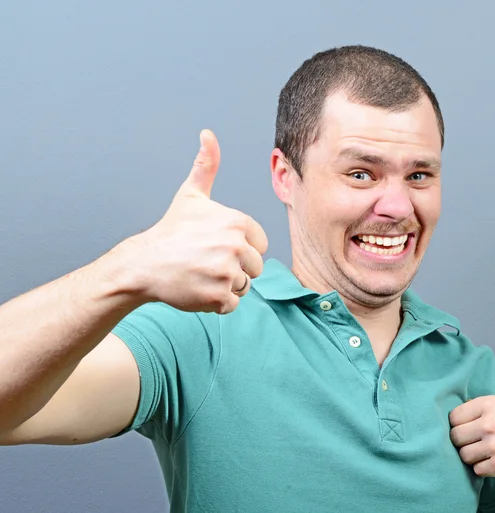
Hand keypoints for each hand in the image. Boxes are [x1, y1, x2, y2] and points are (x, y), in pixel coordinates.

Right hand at [122, 130, 267, 313]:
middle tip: (206, 262)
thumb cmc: (171, 231)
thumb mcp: (190, 196)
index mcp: (237, 222)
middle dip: (234, 268)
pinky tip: (198, 289)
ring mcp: (227, 273)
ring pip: (244, 287)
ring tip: (201, 274)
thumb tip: (208, 135)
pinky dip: (216, 302)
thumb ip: (206, 167)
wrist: (144, 264)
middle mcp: (236, 246)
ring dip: (225, 286)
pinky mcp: (218, 296)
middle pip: (255, 268)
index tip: (216, 246)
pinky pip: (232, 304)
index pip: (260, 245)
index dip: (240, 248)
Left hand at [449, 395, 494, 479]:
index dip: (458, 424)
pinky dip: (483, 468)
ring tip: (485, 453)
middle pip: (455, 437)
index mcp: (488, 405)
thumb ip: (481, 409)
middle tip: (474, 443)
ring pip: (464, 455)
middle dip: (462, 442)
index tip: (465, 429)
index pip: (454, 417)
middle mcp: (489, 424)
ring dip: (472, 456)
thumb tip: (455, 416)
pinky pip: (477, 470)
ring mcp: (494, 446)